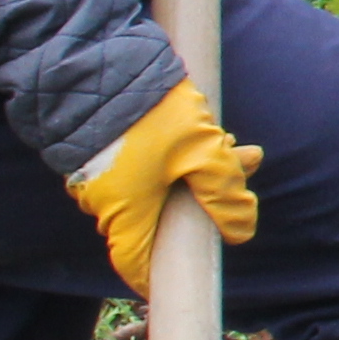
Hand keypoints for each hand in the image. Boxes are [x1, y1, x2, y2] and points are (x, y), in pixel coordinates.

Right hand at [69, 80, 261, 293]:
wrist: (96, 61)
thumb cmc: (149, 114)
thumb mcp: (202, 152)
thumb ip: (225, 191)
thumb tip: (241, 231)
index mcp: (125, 213)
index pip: (136, 264)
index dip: (156, 276)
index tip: (180, 277)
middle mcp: (103, 199)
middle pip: (156, 217)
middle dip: (202, 199)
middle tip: (244, 162)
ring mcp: (94, 172)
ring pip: (153, 184)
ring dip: (194, 167)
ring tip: (232, 139)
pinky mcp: (95, 146)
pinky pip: (140, 162)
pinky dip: (173, 152)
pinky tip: (200, 122)